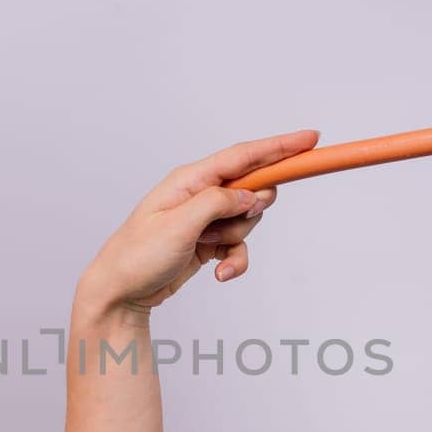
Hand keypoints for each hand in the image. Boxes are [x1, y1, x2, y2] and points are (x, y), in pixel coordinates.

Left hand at [78, 129, 318, 316]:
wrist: (120, 291)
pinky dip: (235, 260)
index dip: (280, 147)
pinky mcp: (208, 242)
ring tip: (208, 250)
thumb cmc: (137, 255)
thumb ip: (218, 204)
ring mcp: (205, 218)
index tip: (311, 139)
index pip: (243, 156)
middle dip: (252, 208)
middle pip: (252, 187)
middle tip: (226, 225)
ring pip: (248, 219)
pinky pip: (239, 245)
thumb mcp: (178, 226)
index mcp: (190, 180)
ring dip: (237, 240)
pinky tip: (219, 274)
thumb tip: (251, 194)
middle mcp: (199, 193)